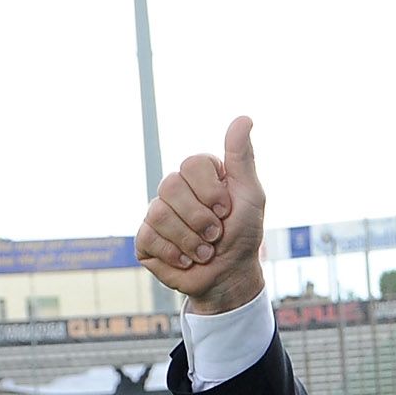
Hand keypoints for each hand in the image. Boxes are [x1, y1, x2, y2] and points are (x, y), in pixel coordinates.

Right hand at [136, 115, 265, 313]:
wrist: (229, 277)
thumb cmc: (242, 234)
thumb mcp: (250, 195)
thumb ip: (242, 158)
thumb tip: (244, 118)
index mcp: (198, 175)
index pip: (191, 164)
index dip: (210, 190)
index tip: (226, 210)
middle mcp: (175, 190)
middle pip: (170, 186)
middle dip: (200, 218)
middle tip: (215, 235)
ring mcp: (157, 213)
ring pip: (160, 214)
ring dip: (190, 240)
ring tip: (204, 252)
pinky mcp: (145, 240)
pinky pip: (148, 237)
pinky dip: (174, 254)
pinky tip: (186, 260)